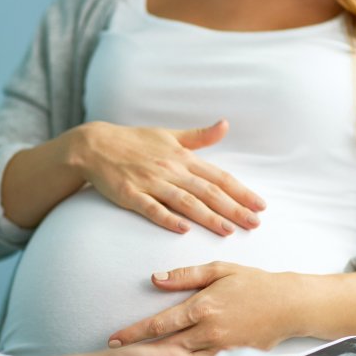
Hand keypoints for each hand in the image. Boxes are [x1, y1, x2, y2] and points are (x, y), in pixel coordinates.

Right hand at [69, 119, 264, 235]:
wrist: (95, 145)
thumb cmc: (134, 141)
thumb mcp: (169, 134)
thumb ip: (199, 136)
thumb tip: (225, 125)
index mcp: (182, 157)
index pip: (218, 176)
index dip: (241, 191)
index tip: (261, 205)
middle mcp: (170, 169)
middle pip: (207, 191)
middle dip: (233, 208)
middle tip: (255, 224)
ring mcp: (150, 182)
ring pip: (185, 201)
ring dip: (208, 216)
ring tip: (228, 230)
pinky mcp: (130, 194)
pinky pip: (151, 209)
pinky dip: (167, 219)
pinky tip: (183, 230)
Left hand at [108, 262, 306, 355]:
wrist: (290, 304)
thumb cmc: (256, 284)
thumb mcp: (219, 270)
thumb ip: (185, 276)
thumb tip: (155, 278)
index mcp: (203, 307)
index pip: (160, 322)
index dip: (135, 332)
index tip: (115, 339)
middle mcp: (210, 330)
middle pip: (167, 346)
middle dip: (142, 353)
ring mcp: (223, 348)